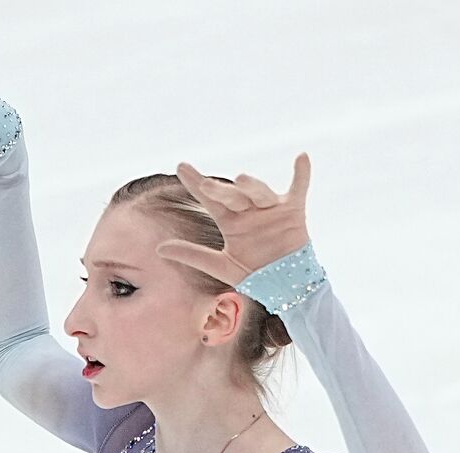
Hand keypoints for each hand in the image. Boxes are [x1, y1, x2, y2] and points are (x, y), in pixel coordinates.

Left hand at [154, 155, 312, 286]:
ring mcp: (271, 209)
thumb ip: (192, 255)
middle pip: (232, 195)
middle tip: (205, 185)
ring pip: (259, 192)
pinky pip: (298, 188)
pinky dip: (301, 174)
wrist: (284, 287)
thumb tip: (158, 248)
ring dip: (251, 186)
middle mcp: (248, 211)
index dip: (196, 183)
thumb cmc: (254, 274)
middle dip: (220, 190)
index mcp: (230, 221)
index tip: (181, 166)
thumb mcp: (219, 266)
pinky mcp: (293, 211)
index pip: (210, 199)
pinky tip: (301, 157)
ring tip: (241, 179)